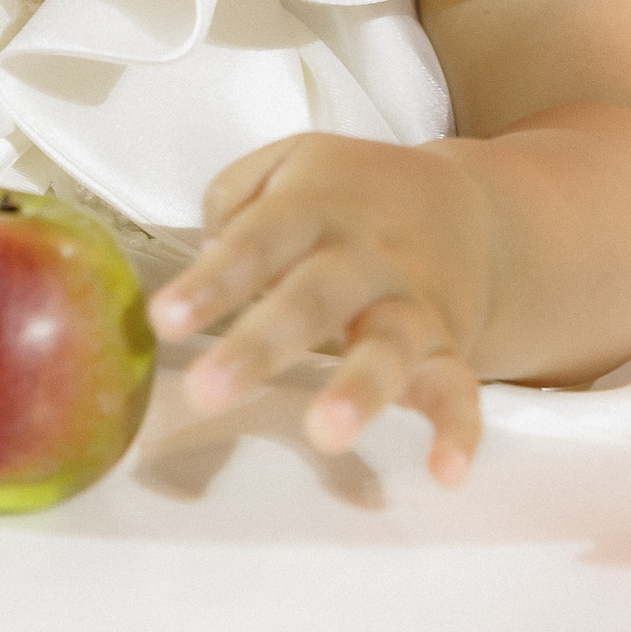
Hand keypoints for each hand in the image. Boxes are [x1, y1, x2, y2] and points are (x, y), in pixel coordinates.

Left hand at [148, 134, 488, 486]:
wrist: (467, 206)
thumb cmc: (354, 194)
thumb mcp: (291, 162)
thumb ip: (235, 195)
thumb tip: (203, 254)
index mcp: (315, 207)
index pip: (257, 239)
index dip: (212, 280)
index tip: (163, 319)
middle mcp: (365, 254)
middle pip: (313, 298)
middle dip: (260, 345)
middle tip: (206, 391)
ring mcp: (411, 301)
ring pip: (390, 343)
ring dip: (360, 388)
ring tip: (327, 432)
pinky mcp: (449, 344)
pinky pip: (460, 387)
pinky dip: (459, 429)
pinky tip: (445, 469)